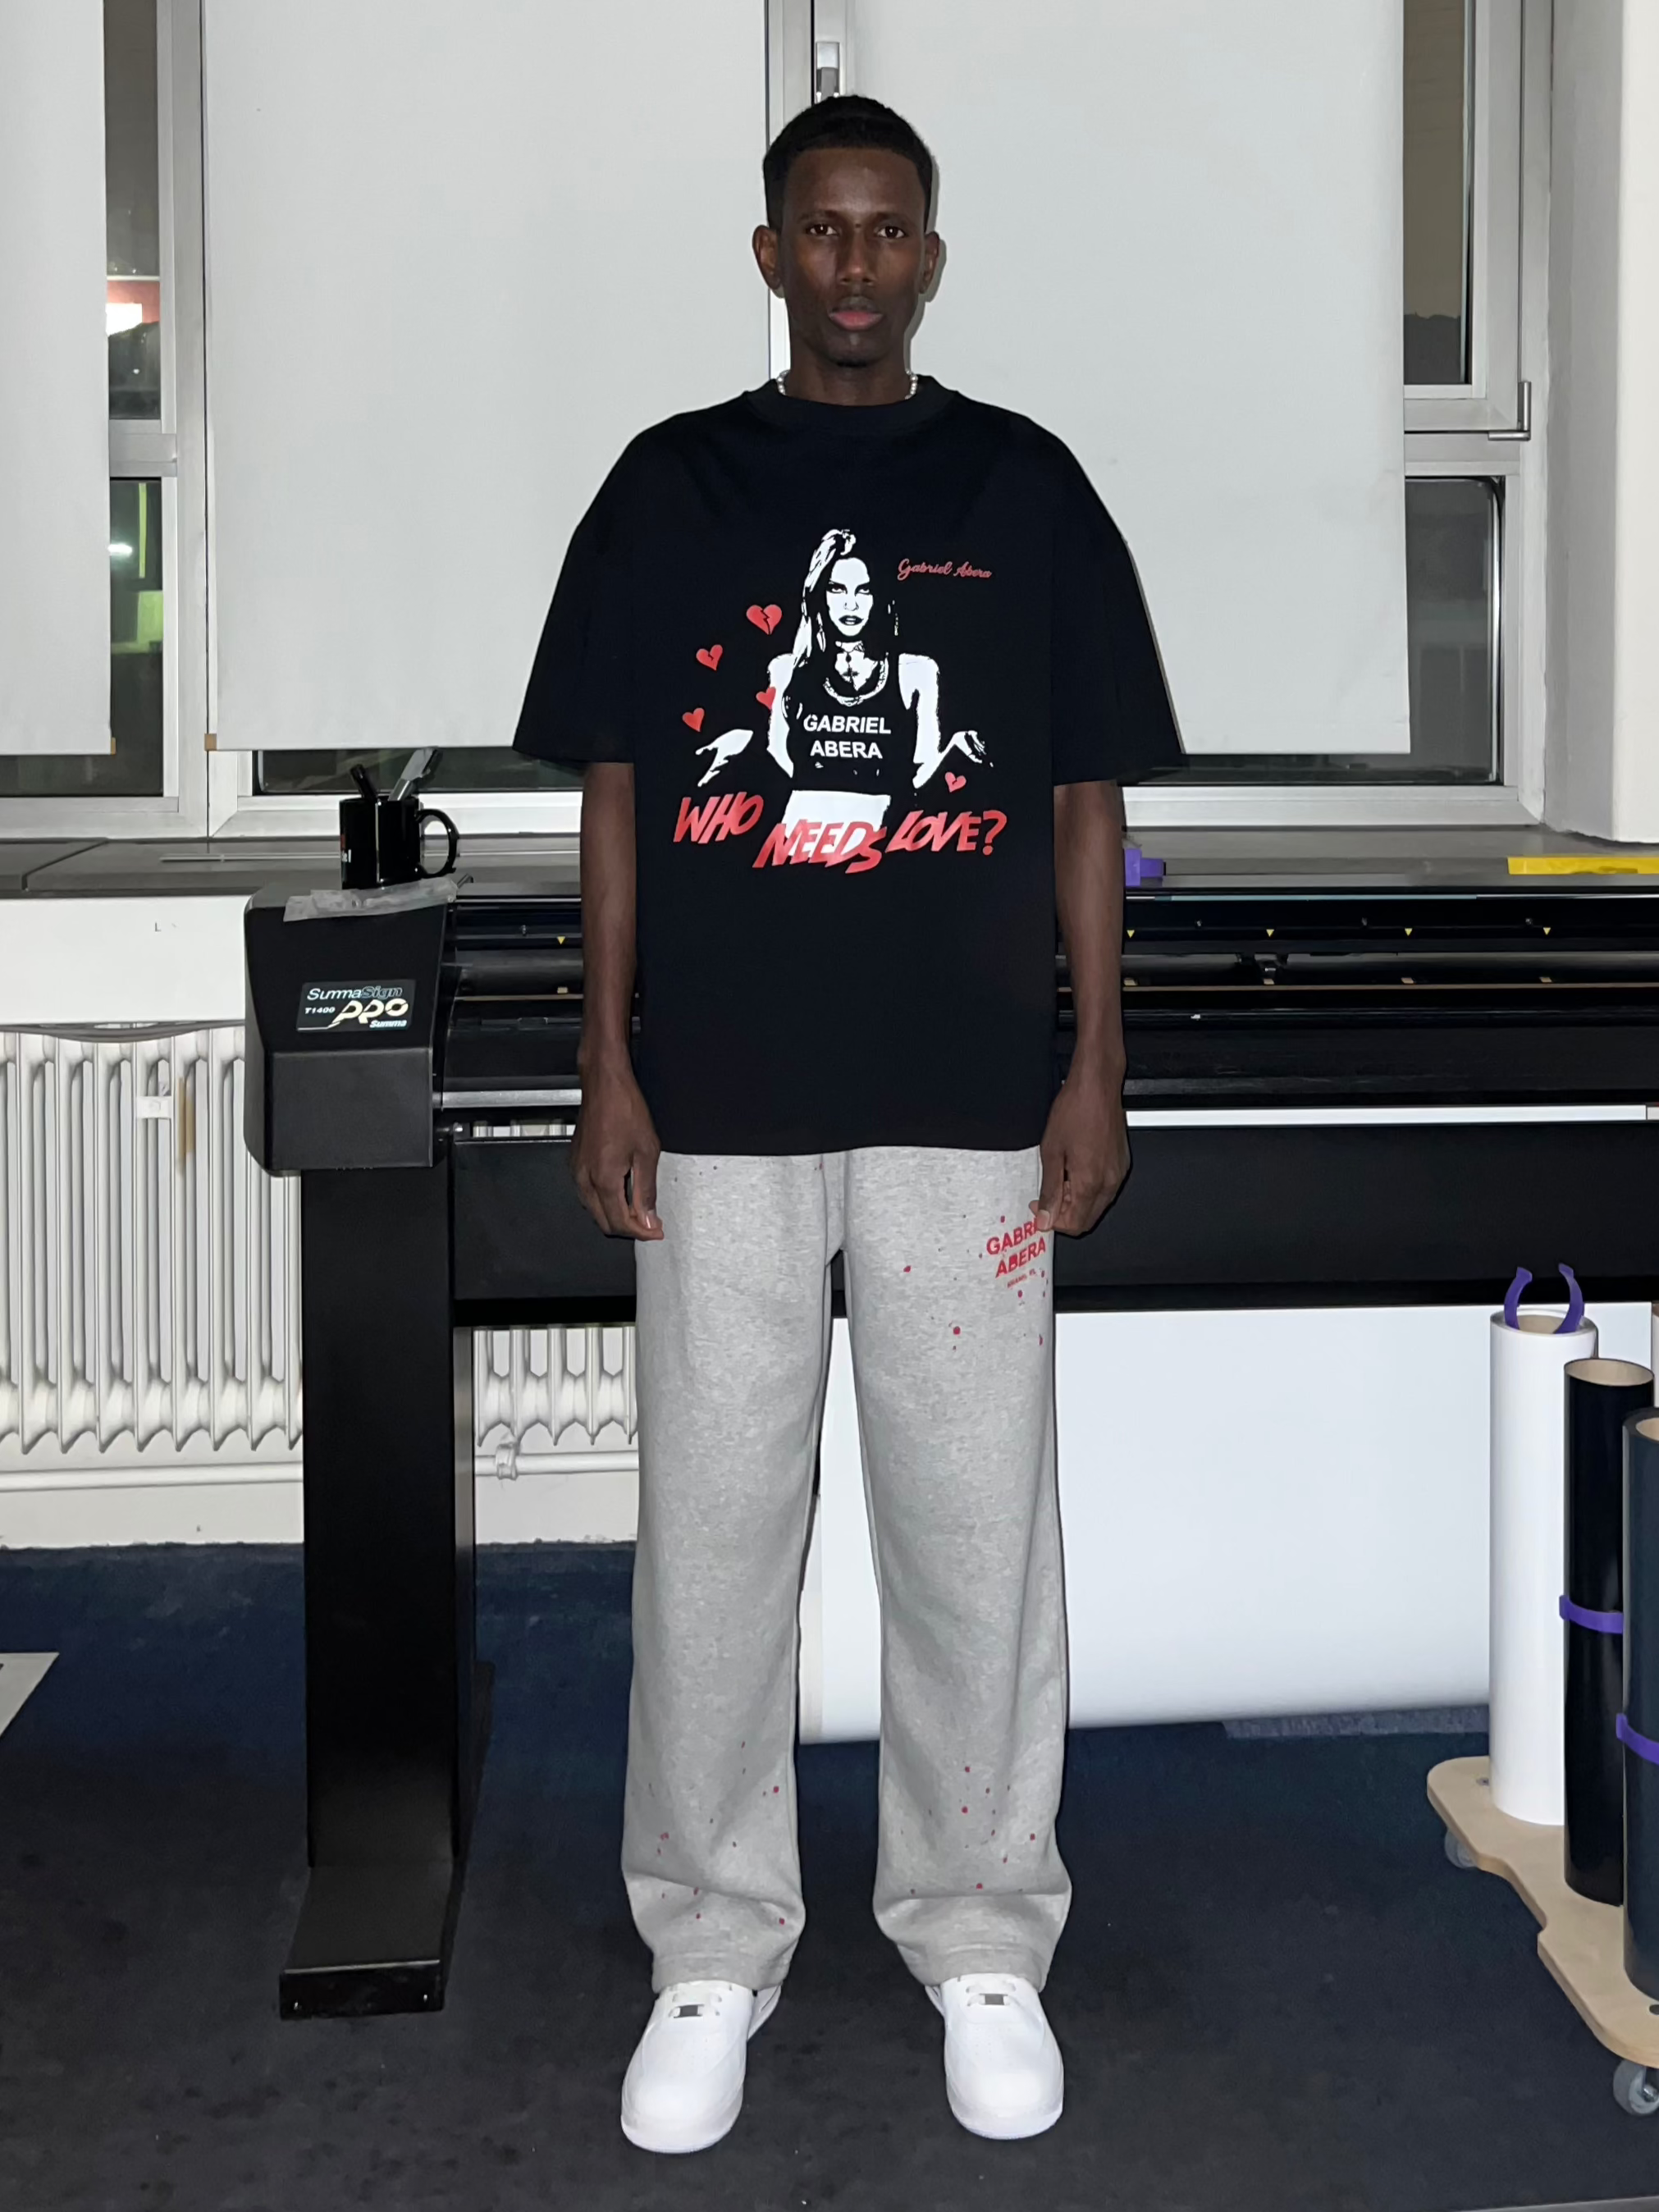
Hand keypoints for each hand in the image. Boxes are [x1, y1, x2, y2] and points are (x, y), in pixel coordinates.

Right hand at [572, 1060, 663, 1239]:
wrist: (604, 1085)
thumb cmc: (625, 1109)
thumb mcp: (646, 1152)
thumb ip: (646, 1190)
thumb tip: (649, 1217)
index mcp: (604, 1178)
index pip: (620, 1222)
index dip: (641, 1232)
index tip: (656, 1231)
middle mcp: (585, 1178)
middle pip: (604, 1222)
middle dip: (629, 1227)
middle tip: (650, 1223)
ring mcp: (576, 1171)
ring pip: (593, 1210)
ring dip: (615, 1216)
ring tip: (639, 1210)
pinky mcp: (575, 1163)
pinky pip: (587, 1194)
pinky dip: (604, 1201)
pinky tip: (621, 1194)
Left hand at [1033, 1065, 1129, 1236]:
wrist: (1097, 1086)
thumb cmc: (1076, 1110)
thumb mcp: (1051, 1152)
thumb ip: (1049, 1190)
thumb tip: (1045, 1216)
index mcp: (1090, 1182)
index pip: (1074, 1224)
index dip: (1052, 1221)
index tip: (1039, 1208)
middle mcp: (1109, 1181)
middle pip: (1088, 1219)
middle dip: (1065, 1214)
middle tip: (1047, 1196)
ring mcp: (1118, 1173)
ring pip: (1097, 1205)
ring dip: (1076, 1201)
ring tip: (1060, 1178)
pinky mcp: (1122, 1163)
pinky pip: (1105, 1188)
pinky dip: (1088, 1188)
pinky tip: (1075, 1169)